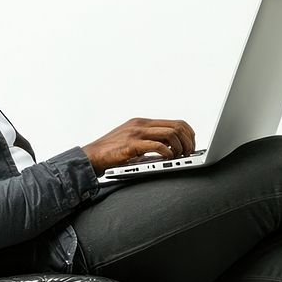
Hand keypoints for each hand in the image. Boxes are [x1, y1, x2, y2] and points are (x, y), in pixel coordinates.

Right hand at [81, 117, 195, 174]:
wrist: (91, 156)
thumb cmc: (111, 152)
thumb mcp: (132, 141)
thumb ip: (148, 141)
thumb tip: (169, 149)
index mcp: (142, 122)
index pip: (175, 122)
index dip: (188, 134)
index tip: (190, 146)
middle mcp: (141, 124)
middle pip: (177, 126)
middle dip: (188, 141)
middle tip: (189, 154)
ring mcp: (136, 133)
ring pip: (170, 133)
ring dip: (180, 147)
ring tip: (179, 158)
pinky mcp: (131, 145)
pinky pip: (157, 146)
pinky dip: (167, 153)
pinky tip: (167, 159)